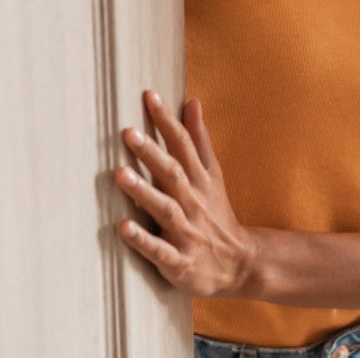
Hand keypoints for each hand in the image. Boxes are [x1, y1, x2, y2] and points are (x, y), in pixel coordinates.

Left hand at [114, 91, 256, 297]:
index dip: (167, 121)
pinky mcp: (178, 261)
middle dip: (151, 153)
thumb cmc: (216, 214)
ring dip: (143, 192)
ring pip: (164, 209)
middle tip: (128, 132)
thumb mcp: (213, 174)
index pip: (184, 145)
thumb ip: (199, 140)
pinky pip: (159, 250)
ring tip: (120, 174)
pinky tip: (123, 227)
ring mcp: (187, 232)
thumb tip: (192, 102)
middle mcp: (193, 202)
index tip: (149, 96)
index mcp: (200, 180)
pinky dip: (142, 240)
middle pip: (173, 174)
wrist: (238, 262)